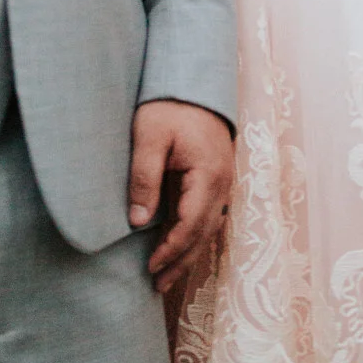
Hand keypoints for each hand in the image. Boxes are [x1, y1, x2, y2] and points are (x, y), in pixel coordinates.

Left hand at [128, 99, 234, 294]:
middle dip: (181, 261)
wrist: (192, 78)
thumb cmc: (169, 104)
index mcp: (209, 173)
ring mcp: (223, 179)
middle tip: (157, 285)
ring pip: (208, 226)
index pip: (191, 224)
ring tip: (166, 275)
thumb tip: (138, 222)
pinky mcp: (216, 175)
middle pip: (203, 233)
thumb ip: (144, 178)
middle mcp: (223, 181)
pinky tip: (180, 244)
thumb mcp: (149, 136)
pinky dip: (193, 233)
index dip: (171, 249)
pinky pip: (208, 213)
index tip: (150, 267)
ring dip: (188, 251)